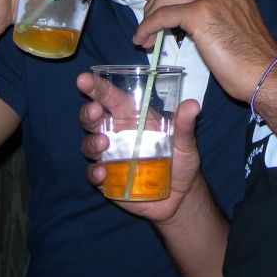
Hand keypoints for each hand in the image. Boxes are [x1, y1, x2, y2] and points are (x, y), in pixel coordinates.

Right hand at [77, 70, 202, 221]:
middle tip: (95, 111)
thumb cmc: (182, 161)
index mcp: (133, 117)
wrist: (181, 197)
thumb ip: (185, 125)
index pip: (111, 98)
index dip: (96, 87)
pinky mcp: (108, 180)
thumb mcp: (186, 142)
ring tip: (104, 143)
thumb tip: (192, 105)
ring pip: (89, 144)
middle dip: (89, 112)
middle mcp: (117, 134)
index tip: (84, 79)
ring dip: (92, 142)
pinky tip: (103, 173)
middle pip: (93, 119)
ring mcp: (110, 157)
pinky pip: (94, 174)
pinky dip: (95, 173)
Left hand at [133, 0, 276, 100]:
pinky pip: (161, 16)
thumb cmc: (250, 52)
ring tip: (146, 37)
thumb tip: (179, 4)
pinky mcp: (199, 13)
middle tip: (147, 22)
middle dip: (152, 2)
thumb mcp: (233, 14)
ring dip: (148, 19)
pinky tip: (143, 39)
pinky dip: (147, 28)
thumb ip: (212, 2)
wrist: (263, 70)